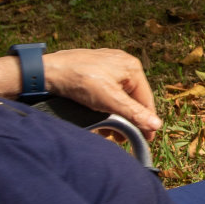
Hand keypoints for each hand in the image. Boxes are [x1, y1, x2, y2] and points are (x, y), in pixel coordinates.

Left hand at [43, 49, 161, 139]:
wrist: (48, 71)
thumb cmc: (80, 81)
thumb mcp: (110, 100)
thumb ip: (134, 113)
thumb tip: (156, 125)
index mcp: (132, 68)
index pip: (146, 99)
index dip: (146, 121)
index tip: (146, 139)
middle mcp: (123, 64)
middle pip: (133, 98)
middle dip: (128, 120)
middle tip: (122, 138)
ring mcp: (109, 66)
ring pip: (119, 96)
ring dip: (116, 115)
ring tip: (109, 131)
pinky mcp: (96, 70)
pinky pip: (108, 91)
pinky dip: (106, 106)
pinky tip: (100, 116)